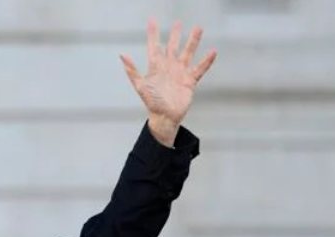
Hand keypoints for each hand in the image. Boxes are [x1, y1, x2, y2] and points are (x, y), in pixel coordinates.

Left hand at [120, 19, 216, 145]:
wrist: (164, 116)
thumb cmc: (151, 102)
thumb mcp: (140, 85)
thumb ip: (132, 70)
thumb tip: (122, 55)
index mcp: (156, 67)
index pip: (154, 46)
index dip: (153, 34)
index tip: (152, 21)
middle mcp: (169, 67)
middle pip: (172, 47)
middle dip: (175, 35)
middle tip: (178, 22)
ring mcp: (180, 73)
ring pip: (188, 53)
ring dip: (193, 41)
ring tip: (198, 28)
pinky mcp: (190, 81)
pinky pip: (200, 69)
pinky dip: (206, 61)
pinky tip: (213, 51)